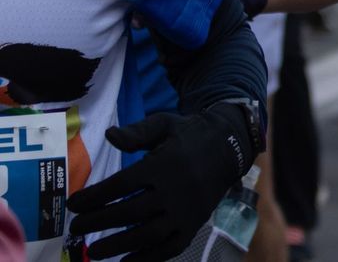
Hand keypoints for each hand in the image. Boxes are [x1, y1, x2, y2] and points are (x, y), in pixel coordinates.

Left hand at [67, 105, 256, 261]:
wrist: (231, 146)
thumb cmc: (190, 135)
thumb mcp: (165, 124)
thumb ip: (136, 133)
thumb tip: (108, 136)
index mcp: (164, 164)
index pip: (121, 184)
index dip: (93, 197)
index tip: (73, 204)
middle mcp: (175, 189)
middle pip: (130, 211)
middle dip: (98, 222)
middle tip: (76, 228)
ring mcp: (187, 210)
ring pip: (149, 234)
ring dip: (118, 245)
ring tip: (93, 252)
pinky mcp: (195, 223)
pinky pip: (171, 247)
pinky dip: (149, 258)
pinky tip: (127, 261)